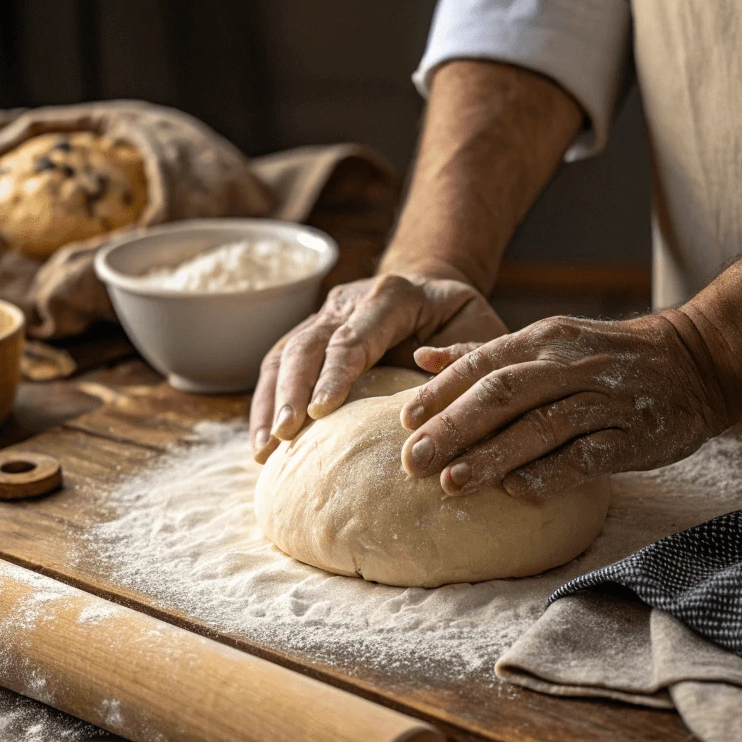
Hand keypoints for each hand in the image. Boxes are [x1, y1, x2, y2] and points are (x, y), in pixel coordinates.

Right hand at [250, 273, 506, 462]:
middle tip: (285, 435)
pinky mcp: (308, 336)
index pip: (355, 336)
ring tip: (263, 449)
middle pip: (309, 344)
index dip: (335, 374)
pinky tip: (261, 443)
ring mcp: (323, 317)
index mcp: (392, 296)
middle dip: (292, 391)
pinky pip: (277, 366)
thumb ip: (466, 357)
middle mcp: (349, 301)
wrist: (432, 292)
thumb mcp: (480, 331)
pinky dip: (265, 404)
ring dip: (270, 402)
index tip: (320, 412)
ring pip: (284, 354)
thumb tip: (432, 382)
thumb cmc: (460, 321)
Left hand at [399, 313, 729, 498]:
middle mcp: (568, 365)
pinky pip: (587, 455)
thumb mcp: (546, 342)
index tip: (403, 422)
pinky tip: (517, 493)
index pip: (482, 364)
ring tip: (451, 484)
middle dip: (453, 427)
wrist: (697, 359)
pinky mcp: (632, 435)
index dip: (441, 393)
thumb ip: (484, 354)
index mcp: (543, 341)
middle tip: (413, 460)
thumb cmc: (606, 357)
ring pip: (540, 426)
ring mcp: (603, 400)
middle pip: (502, 394)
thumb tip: (422, 360)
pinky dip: (551, 473)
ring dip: (492, 456)